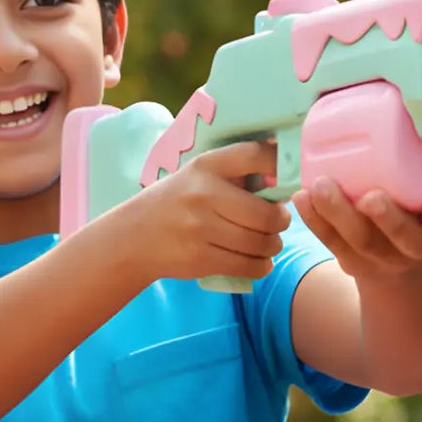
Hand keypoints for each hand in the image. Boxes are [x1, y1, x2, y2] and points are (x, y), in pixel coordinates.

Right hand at [134, 139, 289, 283]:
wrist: (133, 237)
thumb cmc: (176, 202)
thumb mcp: (197, 175)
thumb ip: (234, 174)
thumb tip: (284, 178)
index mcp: (206, 165)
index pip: (255, 156)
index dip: (281, 165)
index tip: (287, 177)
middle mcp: (204, 194)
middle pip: (267, 214)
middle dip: (281, 221)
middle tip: (278, 222)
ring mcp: (201, 229)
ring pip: (260, 243)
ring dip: (273, 245)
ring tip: (268, 242)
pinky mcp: (200, 259)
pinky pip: (248, 265)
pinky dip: (262, 265)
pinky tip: (260, 260)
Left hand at [292, 177, 421, 283]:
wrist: (402, 265)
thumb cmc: (413, 212)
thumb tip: (408, 97)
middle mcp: (414, 247)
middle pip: (403, 238)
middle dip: (387, 219)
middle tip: (370, 197)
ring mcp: (381, 259)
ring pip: (361, 243)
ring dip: (339, 215)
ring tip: (321, 186)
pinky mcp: (352, 263)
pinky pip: (332, 244)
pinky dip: (315, 221)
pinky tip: (301, 198)